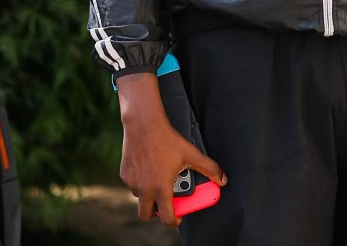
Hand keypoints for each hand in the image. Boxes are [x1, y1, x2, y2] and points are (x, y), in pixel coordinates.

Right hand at [116, 73, 226, 225]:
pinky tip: (149, 168)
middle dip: (157, 212)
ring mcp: (132, 183)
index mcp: (161, 189)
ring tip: (159, 179)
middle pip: (147, 215)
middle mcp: (144, 190)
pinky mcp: (124, 174)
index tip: (177, 217)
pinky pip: (133, 184)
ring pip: (140, 198)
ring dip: (149, 194)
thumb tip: (222, 179)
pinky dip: (140, 182)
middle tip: (166, 201)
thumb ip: (209, 168)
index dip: (174, 221)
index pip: (166, 217)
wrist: (144, 125)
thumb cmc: (167, 139)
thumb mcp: (191, 154)